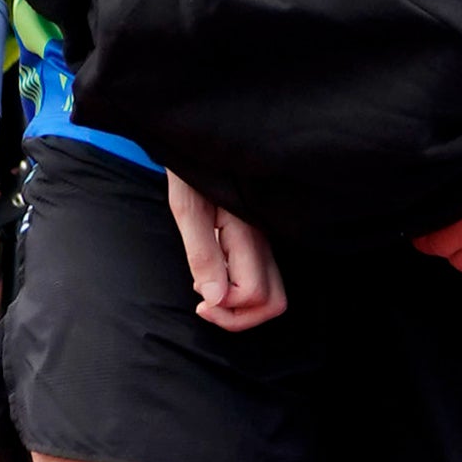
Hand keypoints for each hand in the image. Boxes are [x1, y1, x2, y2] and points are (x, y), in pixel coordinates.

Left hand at [164, 172, 287, 331]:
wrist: (201, 144)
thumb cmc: (191, 172)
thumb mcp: (187, 209)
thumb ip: (203, 255)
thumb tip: (215, 299)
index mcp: (247, 235)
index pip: (254, 294)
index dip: (225, 308)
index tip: (199, 297)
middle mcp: (263, 243)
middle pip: (274, 303)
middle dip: (239, 317)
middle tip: (206, 305)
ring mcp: (264, 243)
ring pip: (272, 295)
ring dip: (240, 307)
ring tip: (209, 293)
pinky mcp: (257, 242)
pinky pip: (261, 280)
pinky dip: (240, 293)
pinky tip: (215, 278)